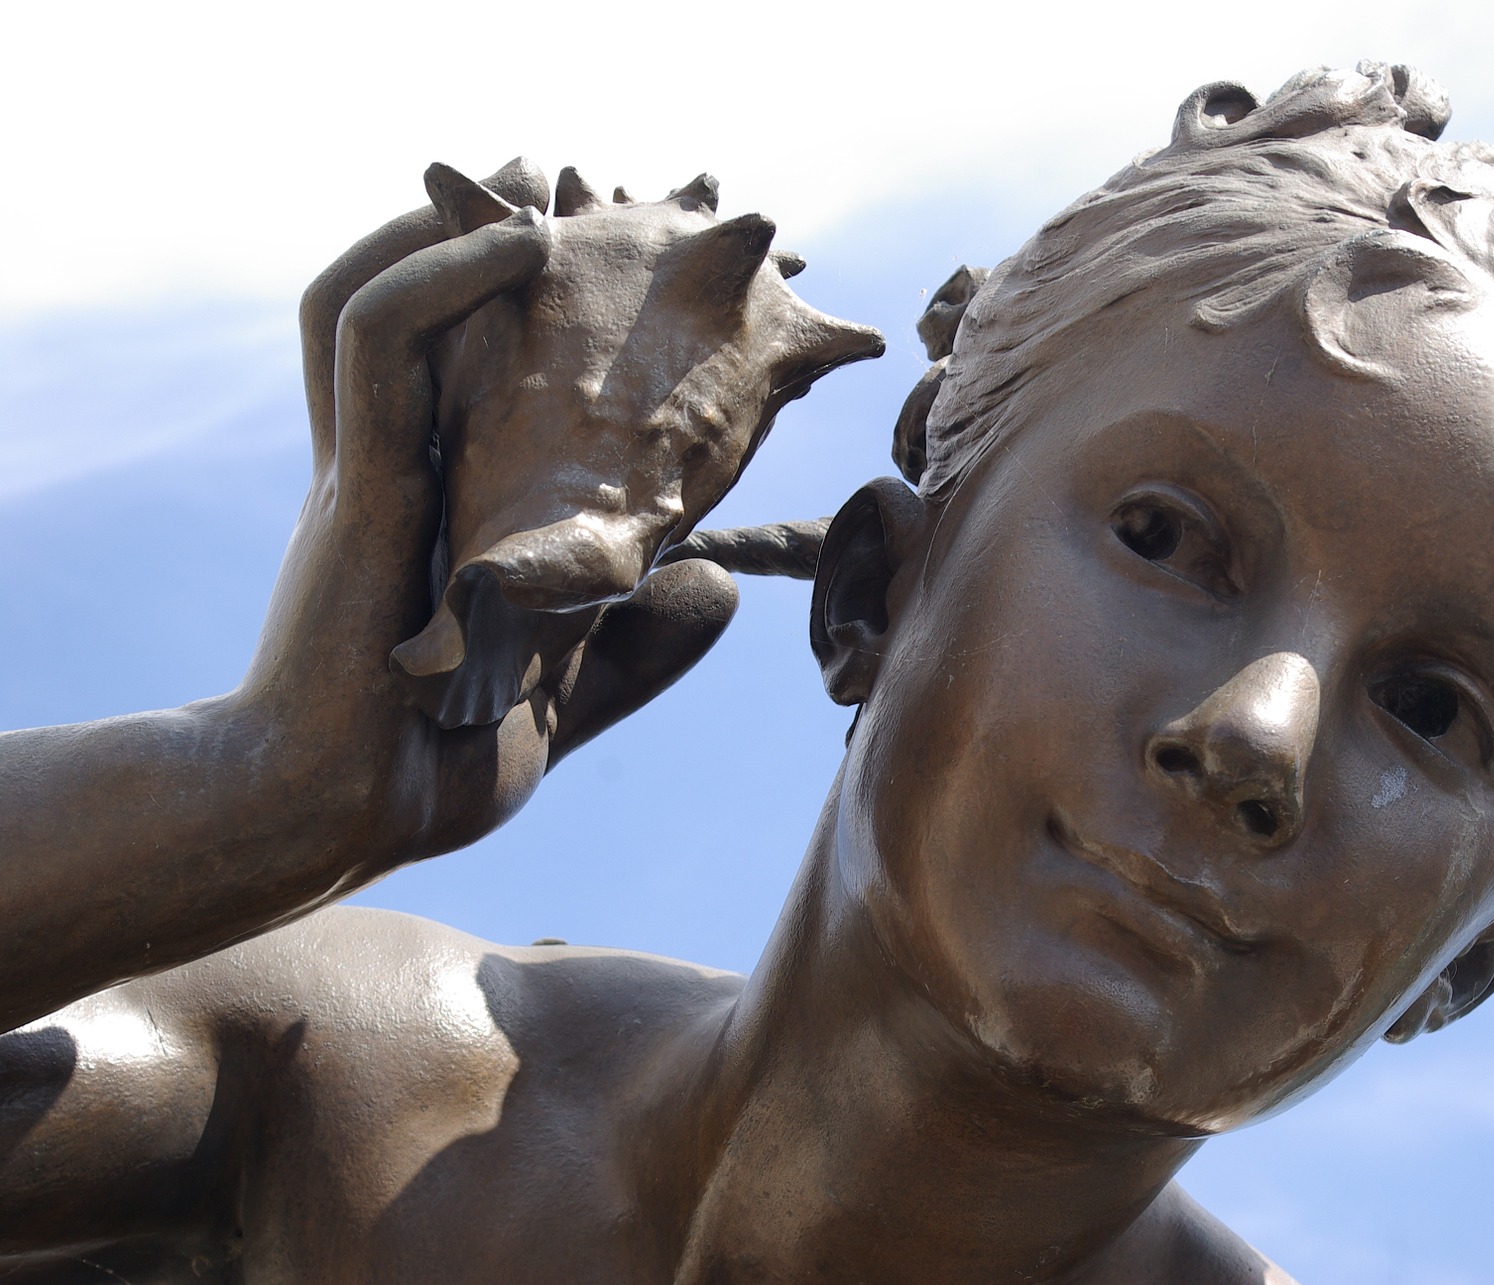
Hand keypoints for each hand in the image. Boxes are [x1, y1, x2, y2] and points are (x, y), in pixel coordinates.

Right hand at [245, 162, 738, 860]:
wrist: (336, 822)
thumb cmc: (426, 769)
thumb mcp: (563, 698)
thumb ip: (635, 649)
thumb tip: (721, 589)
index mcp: (432, 515)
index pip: (462, 381)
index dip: (511, 319)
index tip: (600, 277)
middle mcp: (393, 473)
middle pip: (416, 313)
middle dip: (481, 238)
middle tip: (566, 188)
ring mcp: (368, 470)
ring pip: (375, 295)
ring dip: (451, 228)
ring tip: (539, 184)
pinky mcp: (356, 481)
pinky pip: (375, 338)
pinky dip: (439, 276)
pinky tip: (515, 245)